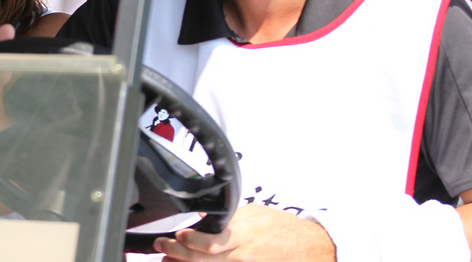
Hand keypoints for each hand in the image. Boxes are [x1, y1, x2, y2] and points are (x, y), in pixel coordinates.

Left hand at [153, 204, 334, 261]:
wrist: (309, 248)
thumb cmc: (282, 229)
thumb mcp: (254, 213)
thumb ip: (229, 218)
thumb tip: (205, 217)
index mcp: (243, 235)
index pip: (209, 241)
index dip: (188, 240)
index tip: (175, 235)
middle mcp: (241, 256)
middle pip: (203, 259)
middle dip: (178, 254)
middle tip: (162, 248)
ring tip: (168, 260)